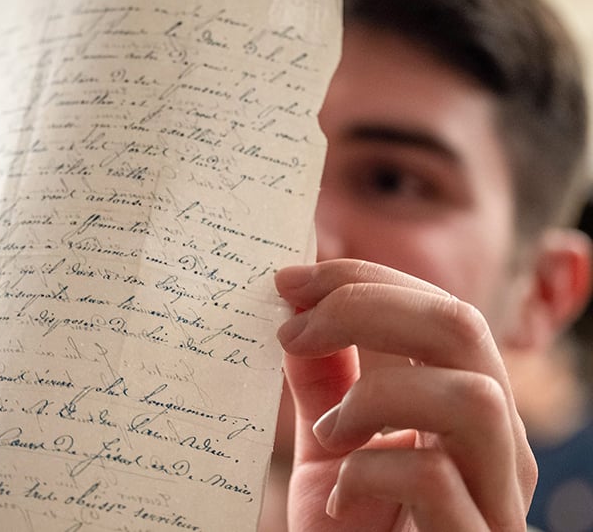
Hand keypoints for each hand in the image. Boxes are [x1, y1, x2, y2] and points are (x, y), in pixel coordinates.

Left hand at [276, 260, 535, 530]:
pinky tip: (341, 496)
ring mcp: (493, 496)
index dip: (364, 280)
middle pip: (462, 327)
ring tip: (326, 431)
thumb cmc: (353, 530)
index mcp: (463, 407)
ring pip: (473, 397)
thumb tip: (296, 310)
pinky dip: (370, 471)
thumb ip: (323, 382)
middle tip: (290, 323)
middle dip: (365, 305)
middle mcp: (494, 444)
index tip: (290, 279)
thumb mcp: (330, 446)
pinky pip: (435, 478)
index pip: (438, 309)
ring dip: (376, 395)